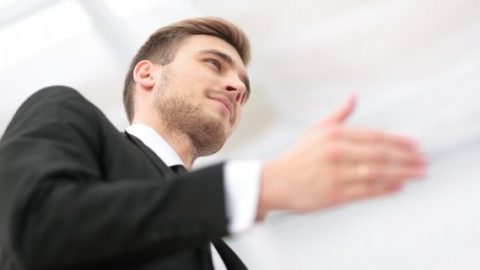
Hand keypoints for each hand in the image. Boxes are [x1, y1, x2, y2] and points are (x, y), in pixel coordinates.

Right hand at [257, 95, 426, 218]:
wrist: (275, 181)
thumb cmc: (297, 156)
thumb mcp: (316, 130)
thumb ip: (338, 115)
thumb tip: (353, 96)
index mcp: (334, 134)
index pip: (375, 136)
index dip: (399, 141)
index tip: (416, 145)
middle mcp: (337, 152)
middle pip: (381, 154)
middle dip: (407, 158)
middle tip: (423, 161)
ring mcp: (336, 174)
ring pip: (378, 173)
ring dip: (403, 174)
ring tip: (418, 174)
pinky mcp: (335, 194)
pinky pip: (367, 191)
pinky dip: (386, 189)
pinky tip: (399, 187)